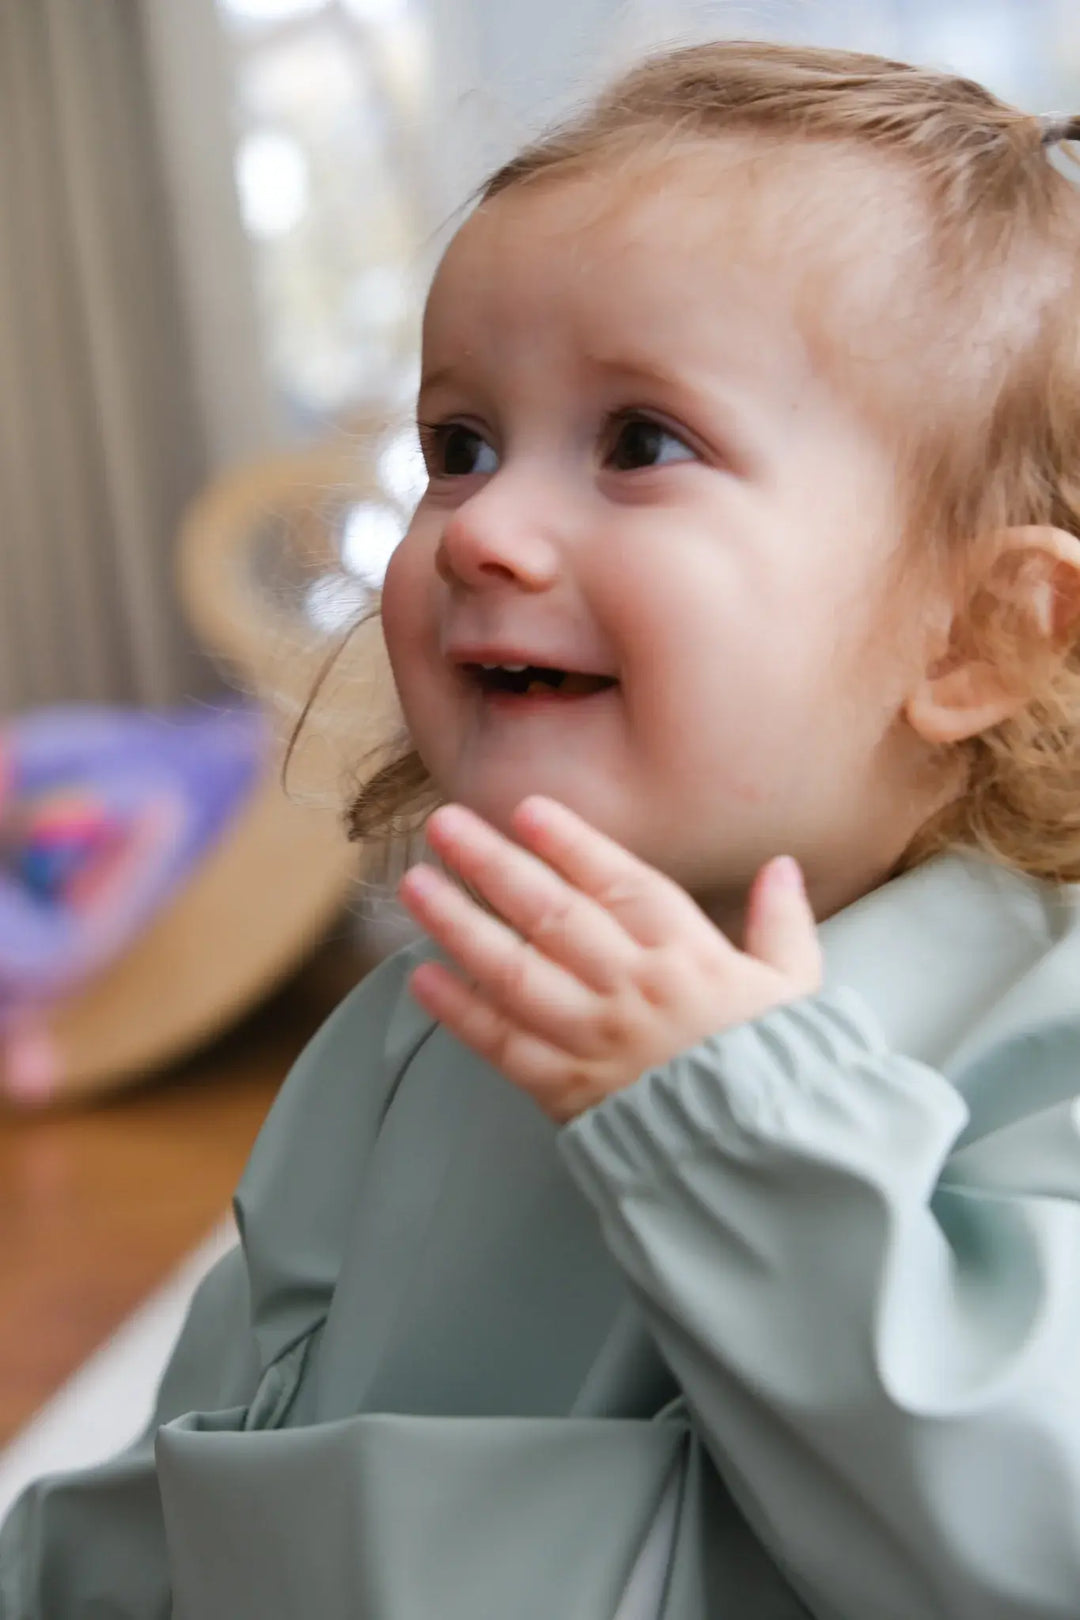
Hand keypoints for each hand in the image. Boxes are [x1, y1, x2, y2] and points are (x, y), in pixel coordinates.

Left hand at [398, 797, 822, 1123]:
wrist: (763, 1165)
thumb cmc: (780, 1074)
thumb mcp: (796, 991)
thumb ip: (782, 925)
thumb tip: (781, 869)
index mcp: (689, 955)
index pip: (619, 881)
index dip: (569, 841)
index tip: (525, 809)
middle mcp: (633, 987)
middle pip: (549, 912)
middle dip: (491, 863)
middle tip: (443, 826)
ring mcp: (594, 1038)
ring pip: (512, 969)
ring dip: (458, 923)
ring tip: (415, 886)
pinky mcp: (567, 1090)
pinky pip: (503, 1044)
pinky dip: (460, 1012)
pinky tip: (423, 979)